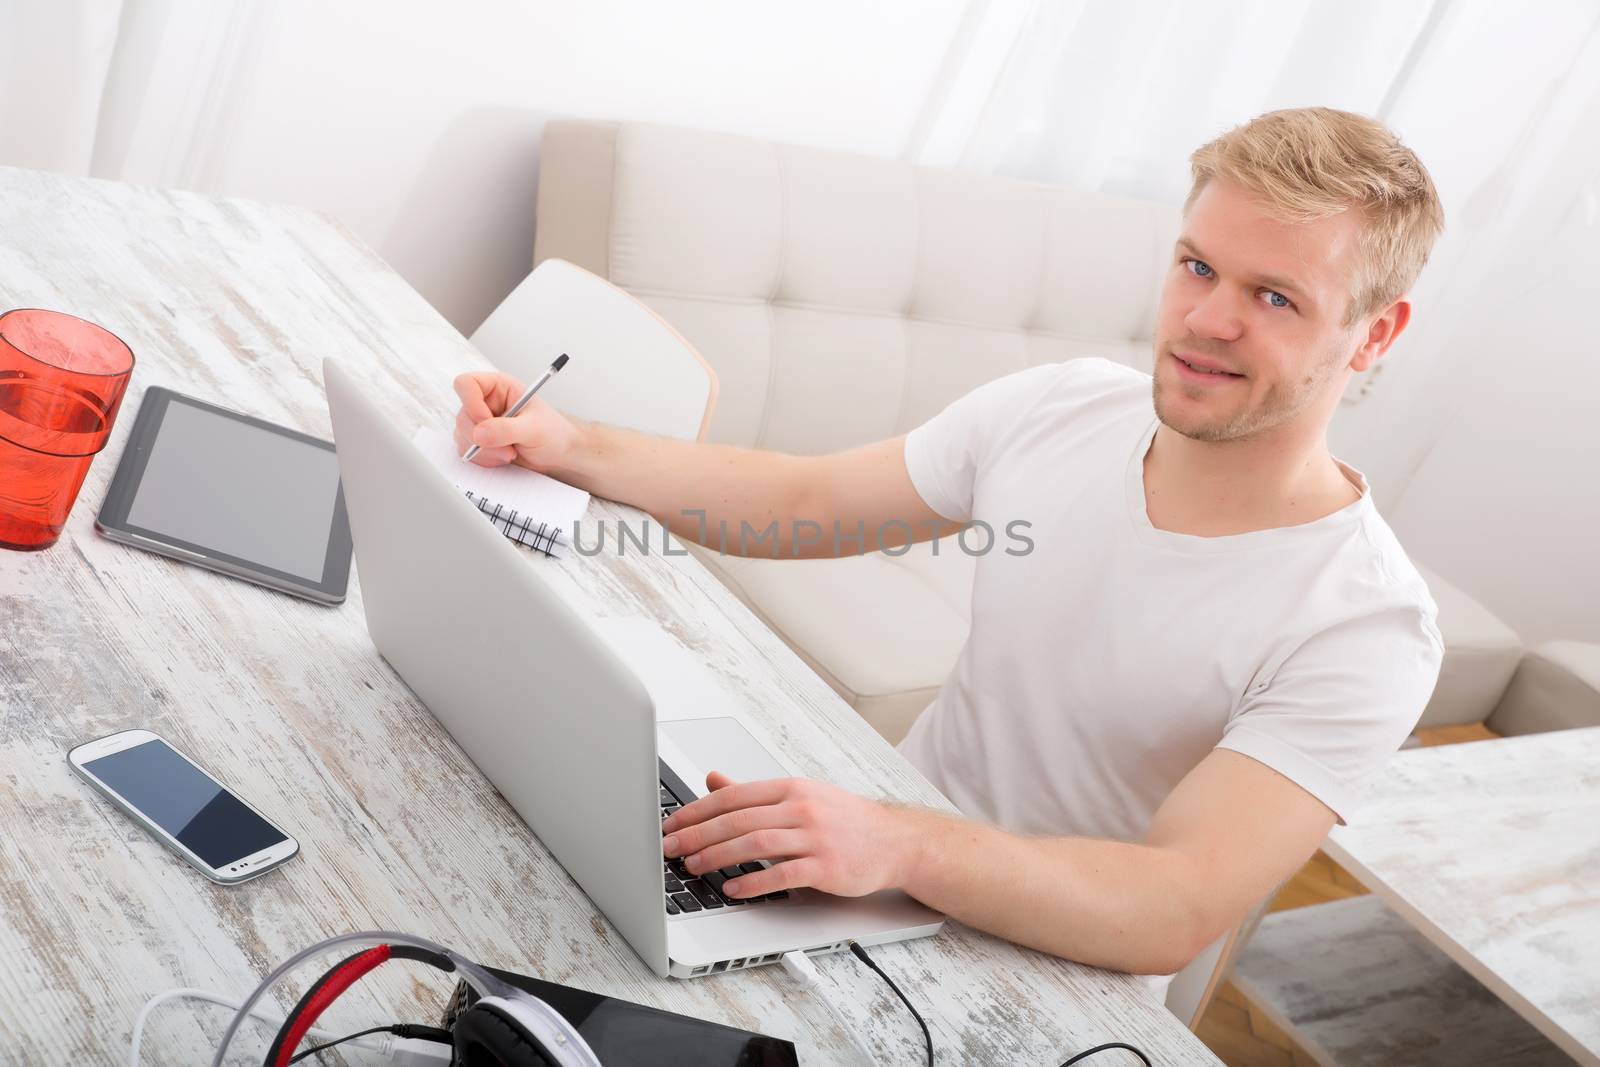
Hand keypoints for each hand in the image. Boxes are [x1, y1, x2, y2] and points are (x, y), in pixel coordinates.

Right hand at [452, 371, 580, 470]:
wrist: (558, 454)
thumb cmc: (553, 433)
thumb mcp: (534, 429)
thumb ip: (507, 429)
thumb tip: (479, 433)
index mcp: (498, 387)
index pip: (466, 384)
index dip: (471, 403)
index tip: (486, 422)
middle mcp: (485, 402)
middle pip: (462, 416)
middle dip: (483, 438)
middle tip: (508, 448)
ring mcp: (480, 423)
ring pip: (462, 436)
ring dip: (485, 451)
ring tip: (511, 453)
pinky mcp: (479, 441)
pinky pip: (467, 451)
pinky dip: (484, 459)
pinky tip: (504, 458)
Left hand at [660, 772, 926, 898]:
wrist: (893, 841)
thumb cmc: (843, 820)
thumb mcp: (798, 797)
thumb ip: (753, 793)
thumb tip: (712, 779)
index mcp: (790, 788)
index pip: (734, 795)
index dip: (697, 810)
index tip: (671, 824)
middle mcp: (801, 807)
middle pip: (739, 819)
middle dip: (698, 834)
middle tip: (669, 847)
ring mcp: (815, 836)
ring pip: (756, 843)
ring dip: (719, 856)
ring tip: (693, 867)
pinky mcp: (826, 866)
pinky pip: (783, 873)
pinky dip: (754, 881)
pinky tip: (732, 888)